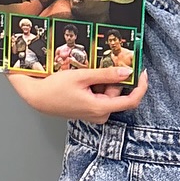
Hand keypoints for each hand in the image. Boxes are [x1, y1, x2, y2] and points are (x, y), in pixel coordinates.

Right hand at [7, 66, 147, 121]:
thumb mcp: (82, 76)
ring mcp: (94, 114)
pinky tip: (84, 80)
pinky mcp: (89, 110)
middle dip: (112, 79)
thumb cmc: (54, 89)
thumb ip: (106, 75)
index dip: (141, 86)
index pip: (131, 101)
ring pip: (109, 94)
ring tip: (86, 74)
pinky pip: (100, 97)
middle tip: (99, 65)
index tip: (142, 72)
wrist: (37, 97)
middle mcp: (100, 114)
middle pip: (118, 94)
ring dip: (102, 82)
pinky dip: (97, 86)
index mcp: (100, 108)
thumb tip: (127, 72)